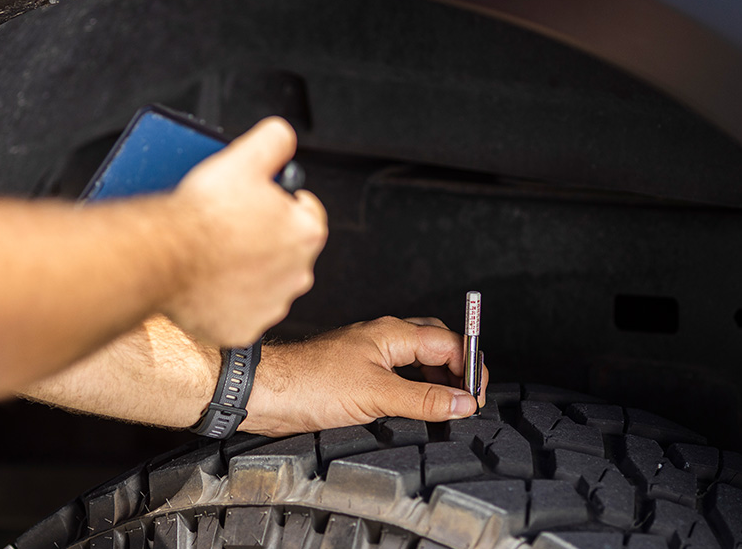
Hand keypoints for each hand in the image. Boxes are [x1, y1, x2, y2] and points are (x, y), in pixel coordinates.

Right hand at [164, 118, 327, 347]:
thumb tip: (284, 137)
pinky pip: (239, 315)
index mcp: (305, 233)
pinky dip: (226, 303)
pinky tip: (207, 284)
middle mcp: (297, 275)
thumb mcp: (244, 157)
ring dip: (246, 273)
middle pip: (285, 252)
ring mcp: (270, 307)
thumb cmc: (203, 214)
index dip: (282, 203)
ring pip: (264, 285)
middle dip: (263, 240)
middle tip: (231, 229)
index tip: (261, 203)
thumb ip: (275, 140)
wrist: (164, 257)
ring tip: (215, 257)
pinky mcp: (242, 330)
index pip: (307, 213)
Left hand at [242, 316, 489, 436]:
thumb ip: (424, 400)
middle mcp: (383, 338)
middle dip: (457, 368)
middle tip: (467, 399)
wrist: (265, 392)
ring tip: (447, 407)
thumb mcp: (376, 395)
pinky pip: (398, 375)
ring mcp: (370, 355)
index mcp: (392, 333)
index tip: (476, 397)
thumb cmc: (309, 384)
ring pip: (417, 359)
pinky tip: (416, 408)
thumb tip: (464, 402)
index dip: (469, 368)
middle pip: (437, 344)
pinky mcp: (357, 374)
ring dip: (437, 380)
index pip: (449, 343)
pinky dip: (416, 389)